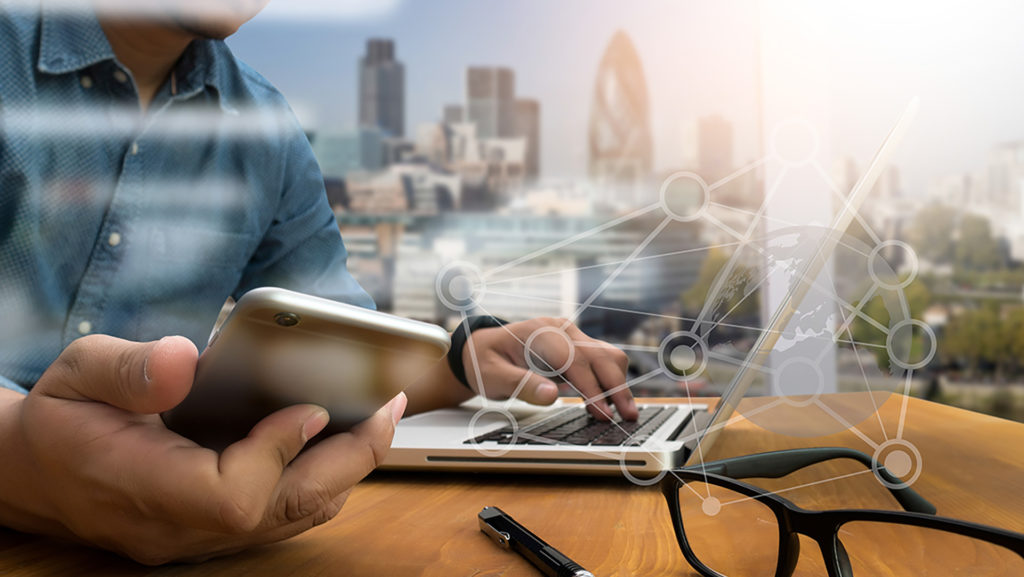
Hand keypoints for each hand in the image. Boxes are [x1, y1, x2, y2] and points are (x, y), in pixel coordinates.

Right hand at [0, 335, 404, 564]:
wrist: (31, 471)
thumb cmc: (58, 418)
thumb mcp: (78, 372)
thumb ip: (129, 369)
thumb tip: (189, 359)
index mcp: (141, 487)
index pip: (232, 498)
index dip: (279, 454)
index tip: (309, 407)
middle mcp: (177, 526)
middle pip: (281, 513)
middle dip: (347, 461)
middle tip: (389, 408)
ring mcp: (196, 536)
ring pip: (289, 519)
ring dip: (343, 470)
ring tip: (378, 418)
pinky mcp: (210, 529)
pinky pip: (280, 514)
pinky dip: (318, 478)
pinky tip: (337, 438)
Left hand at [462, 317, 637, 420]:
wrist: (483, 350)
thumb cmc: (486, 362)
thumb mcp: (493, 376)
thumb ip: (521, 385)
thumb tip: (552, 396)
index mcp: (541, 332)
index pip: (576, 360)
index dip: (592, 388)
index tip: (603, 414)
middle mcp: (562, 330)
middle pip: (600, 355)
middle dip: (617, 387)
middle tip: (628, 417)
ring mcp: (572, 337)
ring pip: (608, 356)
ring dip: (618, 384)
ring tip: (624, 413)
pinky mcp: (577, 348)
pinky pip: (602, 362)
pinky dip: (611, 381)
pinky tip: (610, 404)